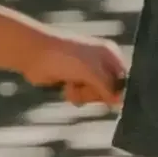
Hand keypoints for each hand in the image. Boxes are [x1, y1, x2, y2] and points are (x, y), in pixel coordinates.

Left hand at [0, 8, 126, 105]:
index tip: (106, 96)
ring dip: (84, 94)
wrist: (33, 54)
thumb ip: (108, 87)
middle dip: (96, 93)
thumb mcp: (91, 72)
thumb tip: (120, 101)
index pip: (123, 80)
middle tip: (84, 85)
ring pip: (95, 96)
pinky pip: (83, 96)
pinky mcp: (74, 80)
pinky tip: (66, 87)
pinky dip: (75, 95)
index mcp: (110, 54)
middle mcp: (101, 62)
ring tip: (72, 85)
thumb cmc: (64, 58)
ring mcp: (87, 72)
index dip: (116, 91)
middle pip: (110, 91)